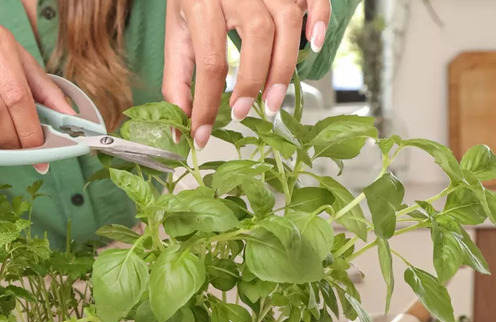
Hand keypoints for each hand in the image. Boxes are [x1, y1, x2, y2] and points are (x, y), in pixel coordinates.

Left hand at [162, 0, 330, 148]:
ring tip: (273, 99)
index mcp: (201, 3)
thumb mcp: (176, 35)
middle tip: (243, 113)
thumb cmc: (194, 0)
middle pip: (256, 34)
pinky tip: (313, 45)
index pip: (209, 59)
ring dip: (284, 65)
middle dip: (253, 81)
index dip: (206, 104)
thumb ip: (177, 80)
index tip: (202, 134)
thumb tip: (182, 129)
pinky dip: (319, 18)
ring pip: (286, 20)